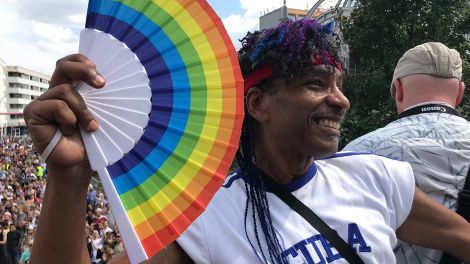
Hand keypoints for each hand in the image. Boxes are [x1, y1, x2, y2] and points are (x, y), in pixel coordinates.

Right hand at [23, 54, 104, 179]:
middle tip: (102, 84)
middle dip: (83, 70)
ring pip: (66, 91)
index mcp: (70, 90)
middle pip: (63, 67)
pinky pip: (56, 106)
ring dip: (83, 110)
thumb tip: (108, 81)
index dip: (81, 61)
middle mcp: (54, 93)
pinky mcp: (33, 112)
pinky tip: (69, 131)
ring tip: (90, 127)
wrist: (78, 163)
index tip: (98, 68)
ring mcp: (42, 102)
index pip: (70, 64)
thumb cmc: (89, 140)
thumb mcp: (98, 115)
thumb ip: (97, 98)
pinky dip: (68, 119)